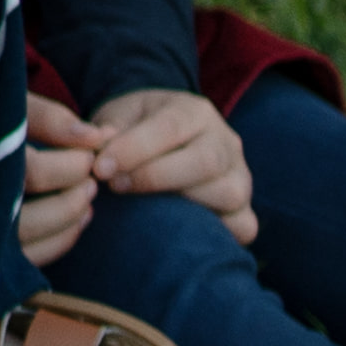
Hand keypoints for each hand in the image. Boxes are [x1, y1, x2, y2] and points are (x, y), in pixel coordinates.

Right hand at [20, 94, 101, 265]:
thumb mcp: (1, 101)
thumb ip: (46, 117)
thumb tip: (98, 137)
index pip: (30, 173)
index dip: (69, 165)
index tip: (92, 145)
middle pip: (27, 214)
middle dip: (71, 195)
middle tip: (91, 172)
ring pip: (28, 239)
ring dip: (69, 217)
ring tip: (88, 191)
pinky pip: (28, 257)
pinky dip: (60, 240)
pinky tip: (78, 219)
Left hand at [81, 84, 257, 243]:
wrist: (160, 138)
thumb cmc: (135, 128)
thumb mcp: (119, 116)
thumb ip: (109, 130)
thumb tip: (101, 150)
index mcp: (194, 111)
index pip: (171, 128)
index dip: (134, 150)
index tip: (101, 168)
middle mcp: (225, 141)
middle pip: (206, 161)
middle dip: (156, 177)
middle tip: (117, 186)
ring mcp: (240, 176)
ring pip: (229, 194)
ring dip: (184, 206)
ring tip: (144, 210)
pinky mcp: (244, 208)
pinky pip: (244, 226)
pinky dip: (220, 234)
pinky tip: (183, 231)